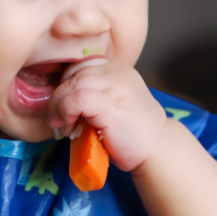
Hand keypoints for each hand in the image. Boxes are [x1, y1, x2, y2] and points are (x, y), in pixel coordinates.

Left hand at [48, 60, 167, 171]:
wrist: (157, 150)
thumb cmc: (132, 133)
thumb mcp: (113, 104)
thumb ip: (94, 94)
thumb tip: (59, 99)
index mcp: (118, 69)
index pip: (80, 65)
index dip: (66, 85)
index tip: (64, 107)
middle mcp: (117, 72)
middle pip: (73, 73)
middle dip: (59, 97)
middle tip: (59, 120)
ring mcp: (115, 86)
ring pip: (71, 84)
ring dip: (59, 107)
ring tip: (64, 126)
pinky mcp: (110, 103)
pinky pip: (75, 99)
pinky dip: (64, 112)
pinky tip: (68, 127)